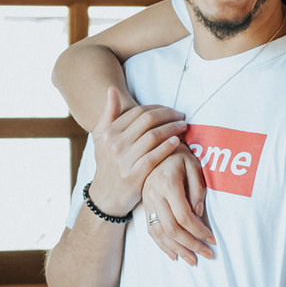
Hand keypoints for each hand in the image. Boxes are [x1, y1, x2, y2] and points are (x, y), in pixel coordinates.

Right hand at [87, 87, 187, 218]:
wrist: (105, 196)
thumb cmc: (107, 163)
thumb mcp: (102, 138)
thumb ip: (108, 114)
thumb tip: (112, 90)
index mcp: (109, 132)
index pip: (138, 112)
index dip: (158, 108)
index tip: (171, 110)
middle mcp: (115, 144)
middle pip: (148, 121)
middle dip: (168, 115)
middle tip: (182, 115)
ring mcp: (124, 159)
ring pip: (153, 136)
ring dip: (172, 128)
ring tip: (183, 126)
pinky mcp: (134, 175)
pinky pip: (154, 156)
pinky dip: (167, 146)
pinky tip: (177, 141)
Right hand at [141, 151, 214, 265]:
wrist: (156, 147)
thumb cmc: (180, 155)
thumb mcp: (194, 165)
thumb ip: (198, 189)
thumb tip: (199, 214)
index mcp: (167, 183)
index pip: (183, 216)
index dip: (199, 231)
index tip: (212, 239)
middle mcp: (153, 195)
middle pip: (171, 228)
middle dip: (191, 245)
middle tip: (207, 255)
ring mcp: (147, 202)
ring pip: (160, 233)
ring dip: (177, 249)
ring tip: (192, 260)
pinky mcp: (144, 206)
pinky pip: (151, 230)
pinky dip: (162, 245)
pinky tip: (174, 254)